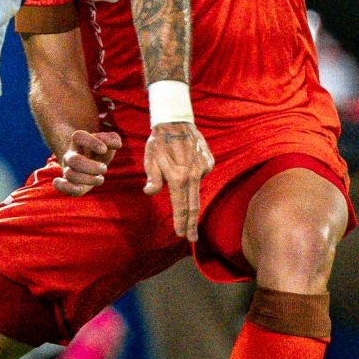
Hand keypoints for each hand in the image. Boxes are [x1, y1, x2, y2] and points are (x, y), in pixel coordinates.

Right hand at [54, 128, 123, 196]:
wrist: (92, 162)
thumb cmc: (102, 150)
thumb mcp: (110, 141)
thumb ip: (113, 139)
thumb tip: (116, 145)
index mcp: (78, 141)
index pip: (79, 137)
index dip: (91, 142)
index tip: (104, 149)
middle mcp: (70, 155)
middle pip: (74, 160)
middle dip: (91, 167)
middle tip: (104, 168)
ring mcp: (69, 169)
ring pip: (70, 174)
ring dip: (88, 179)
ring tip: (100, 178)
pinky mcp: (71, 183)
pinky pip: (63, 186)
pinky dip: (66, 188)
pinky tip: (80, 188)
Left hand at [143, 121, 214, 240]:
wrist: (176, 121)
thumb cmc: (159, 141)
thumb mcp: (150, 159)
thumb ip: (153, 178)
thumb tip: (150, 192)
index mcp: (178, 178)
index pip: (181, 206)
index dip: (181, 222)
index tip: (182, 235)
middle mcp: (193, 175)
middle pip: (194, 205)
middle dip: (191, 223)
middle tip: (192, 238)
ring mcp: (203, 168)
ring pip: (197, 189)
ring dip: (191, 198)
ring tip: (184, 201)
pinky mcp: (208, 161)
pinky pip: (200, 174)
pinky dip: (193, 176)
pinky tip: (186, 167)